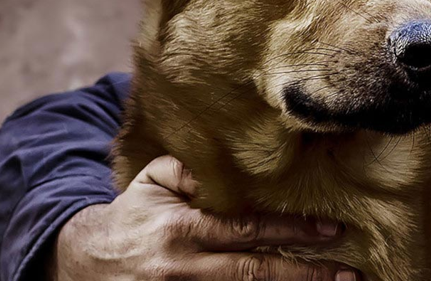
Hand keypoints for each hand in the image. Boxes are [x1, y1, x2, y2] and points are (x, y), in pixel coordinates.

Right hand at [49, 155, 356, 280]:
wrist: (82, 261)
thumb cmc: (131, 216)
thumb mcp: (154, 182)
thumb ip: (193, 171)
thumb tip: (234, 161)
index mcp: (182, 228)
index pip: (248, 230)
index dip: (293, 232)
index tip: (333, 231)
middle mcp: (184, 267)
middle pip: (255, 273)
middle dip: (306, 275)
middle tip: (348, 276)